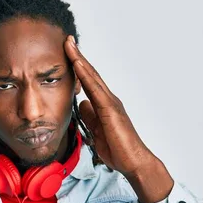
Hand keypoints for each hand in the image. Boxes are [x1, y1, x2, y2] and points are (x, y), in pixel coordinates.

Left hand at [64, 36, 157, 176]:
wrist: (134, 162)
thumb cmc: (118, 150)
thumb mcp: (97, 131)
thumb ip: (90, 117)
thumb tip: (82, 105)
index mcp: (104, 106)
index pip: (88, 83)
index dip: (78, 68)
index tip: (68, 54)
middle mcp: (108, 101)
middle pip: (91, 74)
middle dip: (78, 57)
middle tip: (68, 40)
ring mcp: (111, 103)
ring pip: (93, 77)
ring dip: (80, 60)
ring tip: (70, 45)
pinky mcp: (111, 110)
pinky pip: (96, 89)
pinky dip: (87, 76)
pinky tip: (78, 65)